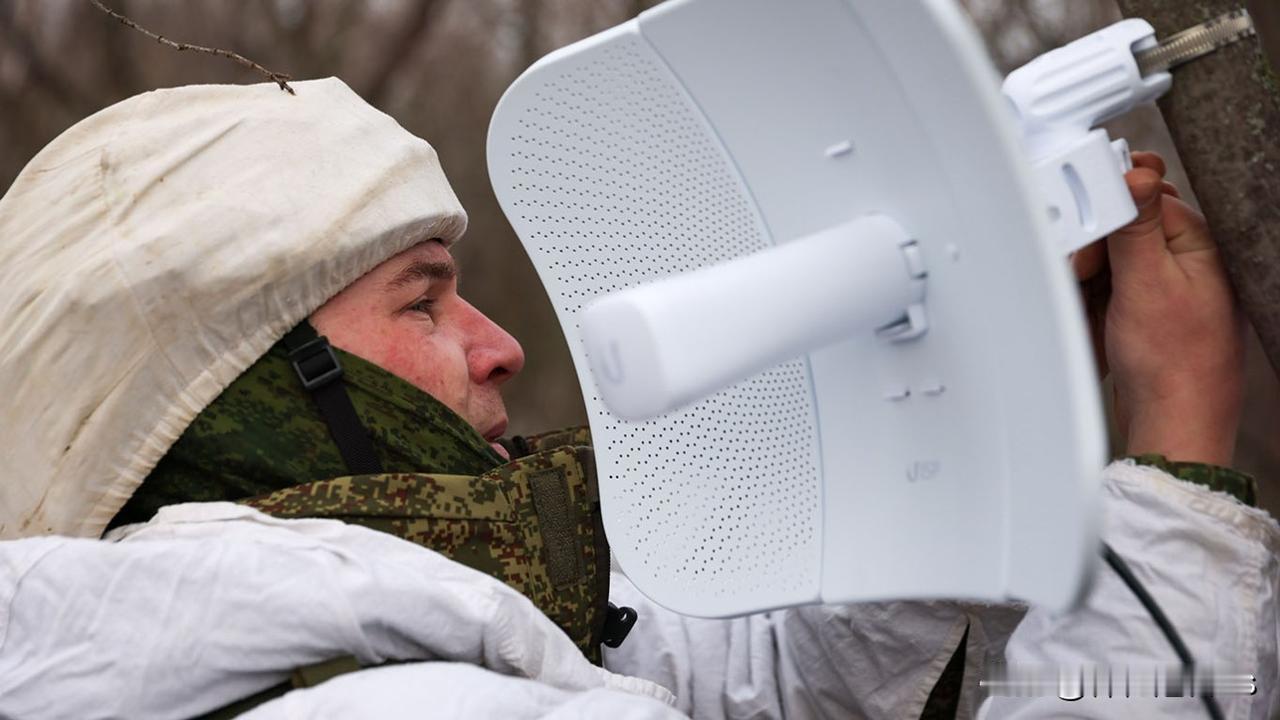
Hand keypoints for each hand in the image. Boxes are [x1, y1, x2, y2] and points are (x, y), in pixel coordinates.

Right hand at [1072, 152, 1244, 465]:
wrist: (1173, 427)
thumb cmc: (1173, 365)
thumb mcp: (1147, 284)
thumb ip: (1138, 226)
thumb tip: (1136, 175)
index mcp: (1200, 245)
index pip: (1143, 201)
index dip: (1106, 216)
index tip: (1083, 233)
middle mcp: (1187, 263)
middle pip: (1124, 229)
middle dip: (1095, 250)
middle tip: (1086, 276)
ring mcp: (1167, 290)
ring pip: (1112, 261)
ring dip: (1090, 279)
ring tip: (1093, 305)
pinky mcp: (1148, 314)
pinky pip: (1111, 291)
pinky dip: (1094, 301)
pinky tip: (1095, 320)